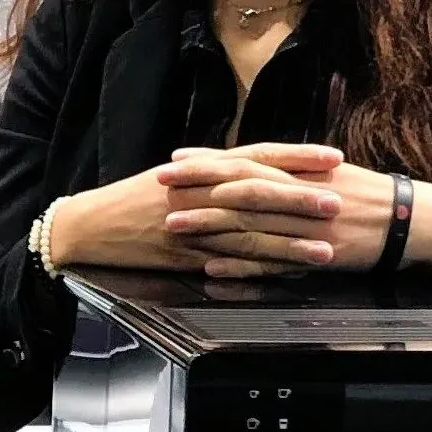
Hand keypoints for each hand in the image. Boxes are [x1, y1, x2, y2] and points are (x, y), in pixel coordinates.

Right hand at [50, 143, 342, 277]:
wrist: (92, 224)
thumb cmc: (134, 199)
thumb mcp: (177, 176)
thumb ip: (217, 174)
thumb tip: (256, 169)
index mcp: (203, 169)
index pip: (258, 156)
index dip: (297, 156)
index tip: (333, 156)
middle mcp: (202, 193)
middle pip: (259, 193)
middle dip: (301, 198)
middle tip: (339, 202)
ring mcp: (194, 226)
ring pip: (249, 233)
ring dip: (290, 242)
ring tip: (326, 248)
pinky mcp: (186, 257)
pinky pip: (229, 264)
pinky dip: (260, 270)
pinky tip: (286, 276)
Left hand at [163, 149, 431, 283]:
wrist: (414, 221)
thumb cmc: (371, 195)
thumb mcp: (330, 172)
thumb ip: (292, 170)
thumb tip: (255, 164)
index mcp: (303, 171)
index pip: (247, 161)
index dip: (209, 160)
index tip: (176, 158)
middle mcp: (302, 194)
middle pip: (241, 187)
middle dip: (198, 184)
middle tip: (161, 183)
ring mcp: (309, 226)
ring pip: (251, 225)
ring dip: (210, 226)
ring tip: (175, 226)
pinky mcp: (318, 257)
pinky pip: (274, 263)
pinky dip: (242, 266)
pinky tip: (213, 269)